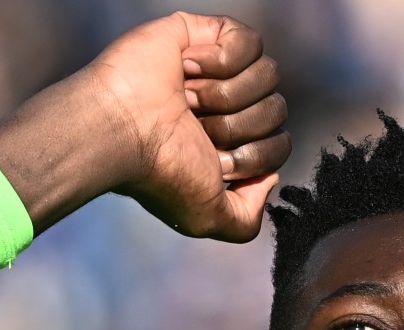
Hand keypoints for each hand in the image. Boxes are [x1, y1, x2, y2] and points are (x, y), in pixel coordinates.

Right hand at [0, 12, 289, 241]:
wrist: (123, 130)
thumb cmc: (160, 172)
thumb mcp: (208, 218)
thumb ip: (246, 221)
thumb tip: (270, 178)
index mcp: (229, 144)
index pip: (280, 145)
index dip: (254, 157)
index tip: (214, 161)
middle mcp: (226, 106)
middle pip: (277, 110)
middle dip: (238, 126)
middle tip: (196, 127)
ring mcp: (217, 69)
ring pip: (269, 76)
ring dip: (226, 94)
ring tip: (187, 99)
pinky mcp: (204, 34)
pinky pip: (251, 42)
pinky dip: (223, 59)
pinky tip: (188, 69)